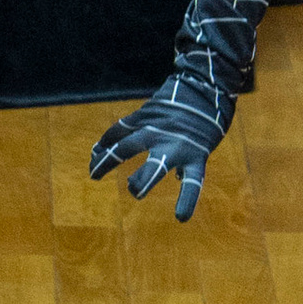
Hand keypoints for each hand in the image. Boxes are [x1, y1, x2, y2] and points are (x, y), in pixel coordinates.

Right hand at [88, 77, 230, 223]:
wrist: (203, 86)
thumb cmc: (208, 120)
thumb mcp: (204, 145)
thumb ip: (188, 163)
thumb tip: (175, 178)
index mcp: (195, 155)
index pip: (193, 182)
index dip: (186, 200)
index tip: (180, 217)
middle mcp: (174, 143)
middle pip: (154, 166)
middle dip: (142, 181)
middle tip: (134, 192)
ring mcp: (157, 128)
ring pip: (127, 146)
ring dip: (109, 160)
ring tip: (94, 172)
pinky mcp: (144, 115)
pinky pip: (121, 129)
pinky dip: (107, 140)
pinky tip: (97, 149)